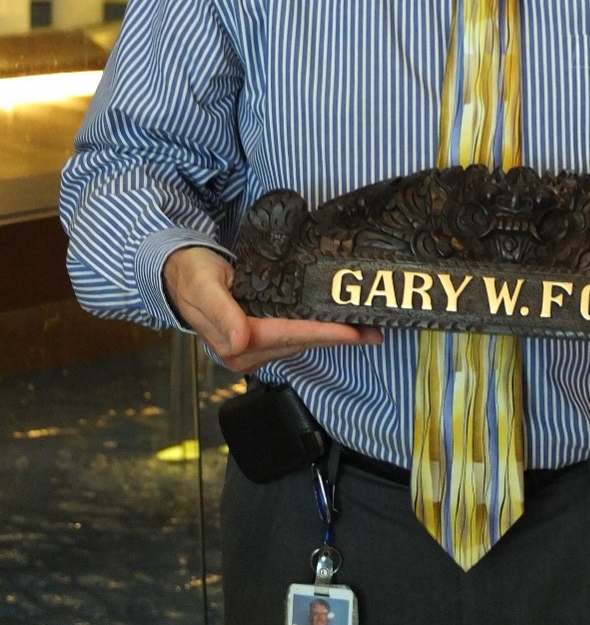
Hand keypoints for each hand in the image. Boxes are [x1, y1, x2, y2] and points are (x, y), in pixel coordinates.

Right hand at [163, 245, 382, 373]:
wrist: (178, 271)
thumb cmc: (192, 273)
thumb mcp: (203, 285)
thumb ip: (222, 312)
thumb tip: (239, 341)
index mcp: (232, 342)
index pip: (287, 336)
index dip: (322, 333)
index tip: (353, 332)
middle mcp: (244, 353)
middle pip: (299, 343)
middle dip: (338, 338)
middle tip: (375, 330)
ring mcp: (251, 350)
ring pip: (299, 343)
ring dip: (332, 336)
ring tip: (365, 328)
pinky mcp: (257, 341)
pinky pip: (292, 337)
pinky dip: (316, 331)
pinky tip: (337, 326)